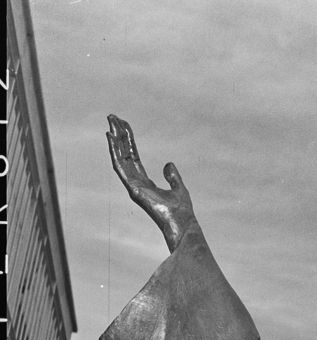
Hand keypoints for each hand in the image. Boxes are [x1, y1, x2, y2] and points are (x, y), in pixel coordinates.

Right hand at [107, 115, 196, 251]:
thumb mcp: (179, 188)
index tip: (123, 125)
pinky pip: (120, 166)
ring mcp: (132, 186)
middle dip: (118, 136)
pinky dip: (114, 151)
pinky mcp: (132, 188)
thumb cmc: (181, 210)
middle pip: (124, 154)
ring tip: (110, 122)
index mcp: (145, 183)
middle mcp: (135, 183)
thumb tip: (168, 164)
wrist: (182, 222)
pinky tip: (111, 137)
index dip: (128, 141)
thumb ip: (173, 176)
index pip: (133, 157)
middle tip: (112, 117)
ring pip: (119, 157)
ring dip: (114, 140)